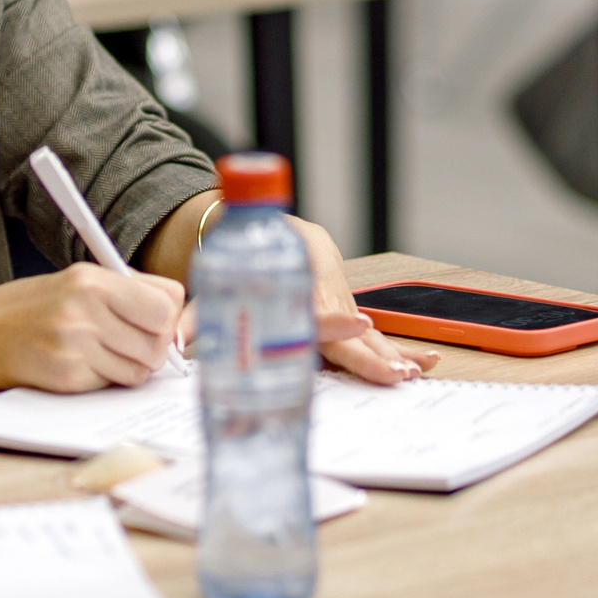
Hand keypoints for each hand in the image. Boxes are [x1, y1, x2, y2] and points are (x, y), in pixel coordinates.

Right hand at [0, 263, 185, 391]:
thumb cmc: (42, 304)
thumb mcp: (83, 280)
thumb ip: (132, 293)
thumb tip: (179, 322)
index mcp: (94, 281)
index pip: (166, 302)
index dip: (166, 315)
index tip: (153, 319)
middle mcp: (86, 312)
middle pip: (159, 341)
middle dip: (153, 346)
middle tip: (131, 339)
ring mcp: (76, 347)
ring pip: (141, 369)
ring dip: (132, 365)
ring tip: (105, 350)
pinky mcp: (69, 377)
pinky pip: (114, 384)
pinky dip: (108, 378)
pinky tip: (85, 363)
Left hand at [173, 217, 440, 385]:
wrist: (264, 223)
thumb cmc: (237, 251)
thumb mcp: (216, 277)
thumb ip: (198, 313)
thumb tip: (173, 343)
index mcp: (294, 273)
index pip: (315, 305)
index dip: (334, 320)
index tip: (357, 327)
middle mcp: (323, 285)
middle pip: (350, 324)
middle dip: (373, 351)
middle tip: (395, 373)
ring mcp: (338, 296)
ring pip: (366, 330)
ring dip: (389, 353)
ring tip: (415, 373)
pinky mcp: (344, 306)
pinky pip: (371, 331)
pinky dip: (395, 347)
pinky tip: (424, 364)